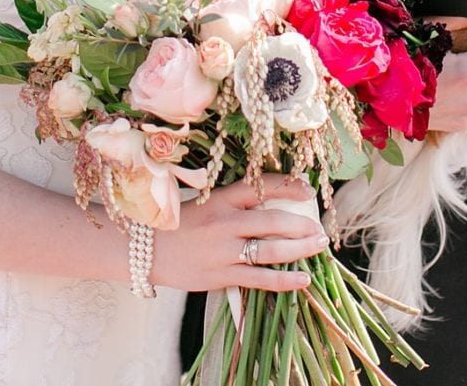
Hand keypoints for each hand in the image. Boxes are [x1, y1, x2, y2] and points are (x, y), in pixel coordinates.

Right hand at [149, 174, 324, 292]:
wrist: (145, 250)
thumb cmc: (179, 225)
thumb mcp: (205, 203)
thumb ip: (235, 203)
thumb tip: (273, 203)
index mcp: (221, 199)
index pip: (261, 187)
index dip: (289, 187)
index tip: (308, 191)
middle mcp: (225, 223)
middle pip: (274, 221)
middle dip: (303, 225)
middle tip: (321, 229)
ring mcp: (224, 251)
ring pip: (272, 250)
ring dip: (301, 249)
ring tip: (319, 246)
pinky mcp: (221, 275)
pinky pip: (260, 279)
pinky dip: (285, 280)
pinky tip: (303, 280)